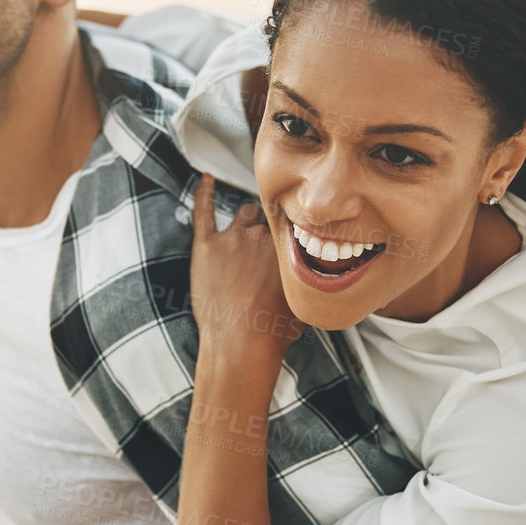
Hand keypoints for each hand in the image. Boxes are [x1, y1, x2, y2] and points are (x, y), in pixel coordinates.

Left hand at [190, 173, 302, 366]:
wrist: (239, 344)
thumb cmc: (272, 330)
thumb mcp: (306, 302)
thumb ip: (311, 280)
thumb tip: (321, 280)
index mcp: (287, 245)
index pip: (293, 223)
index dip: (293, 230)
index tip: (293, 236)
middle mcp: (262, 234)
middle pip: (269, 217)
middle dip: (270, 229)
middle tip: (268, 247)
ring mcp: (233, 238)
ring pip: (244, 213)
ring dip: (247, 221)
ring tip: (247, 237)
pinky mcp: (206, 245)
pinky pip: (204, 210)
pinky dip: (204, 193)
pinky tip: (205, 180)